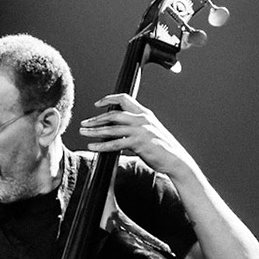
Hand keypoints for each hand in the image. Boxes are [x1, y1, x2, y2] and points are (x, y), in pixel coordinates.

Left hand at [77, 92, 196, 178]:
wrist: (176, 159)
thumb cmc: (162, 147)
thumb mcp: (150, 130)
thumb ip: (136, 126)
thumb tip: (120, 127)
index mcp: (144, 113)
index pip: (124, 98)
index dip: (109, 99)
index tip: (97, 104)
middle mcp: (142, 119)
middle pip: (113, 114)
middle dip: (96, 118)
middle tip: (84, 123)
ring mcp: (140, 131)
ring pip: (111, 128)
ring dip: (94, 130)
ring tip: (83, 132)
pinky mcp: (138, 143)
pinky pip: (115, 143)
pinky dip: (102, 145)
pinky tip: (92, 146)